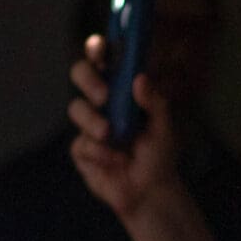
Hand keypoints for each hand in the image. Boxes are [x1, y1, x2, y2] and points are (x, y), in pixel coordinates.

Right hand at [67, 34, 181, 223]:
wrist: (149, 192)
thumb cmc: (158, 155)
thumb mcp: (164, 127)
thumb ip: (155, 102)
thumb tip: (139, 79)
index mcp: (122, 88)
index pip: (105, 58)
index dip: (98, 47)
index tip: (100, 48)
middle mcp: (102, 101)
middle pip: (80, 73)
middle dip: (88, 79)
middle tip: (103, 97)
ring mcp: (88, 123)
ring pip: (76, 109)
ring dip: (94, 123)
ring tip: (113, 139)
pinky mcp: (81, 149)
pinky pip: (80, 143)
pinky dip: (99, 153)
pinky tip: (116, 163)